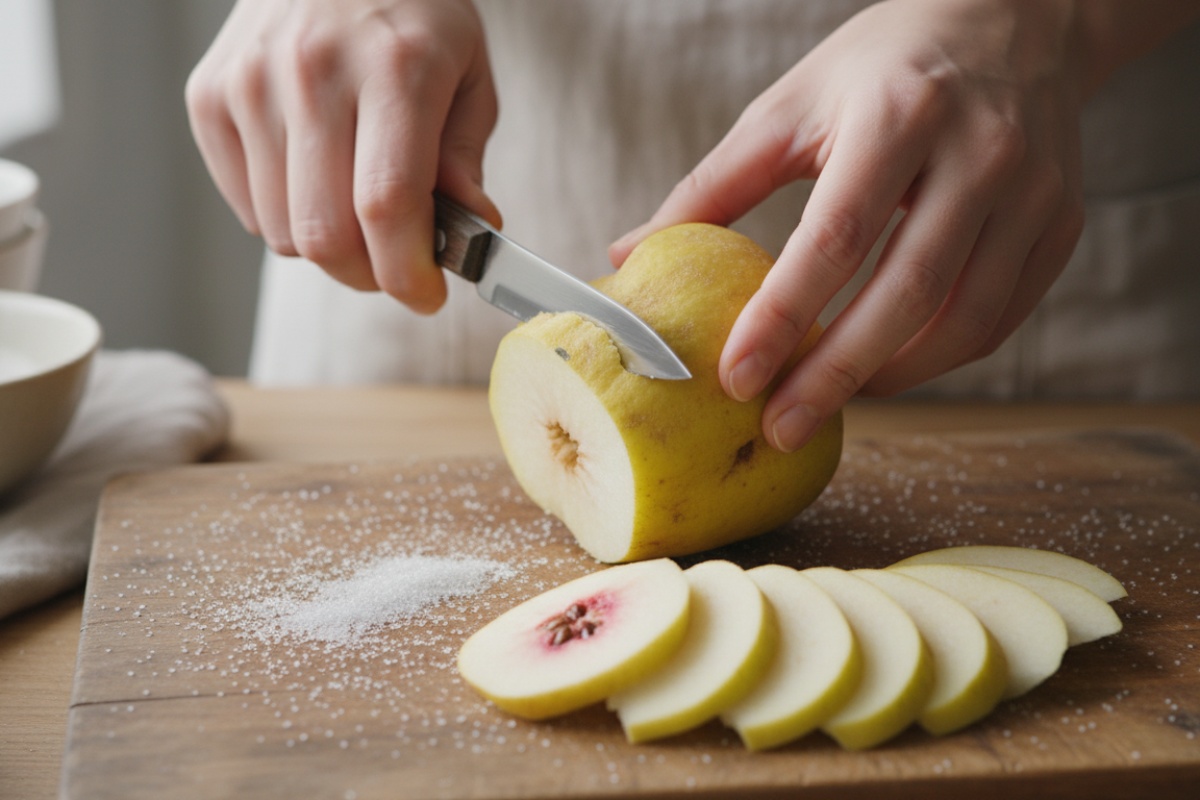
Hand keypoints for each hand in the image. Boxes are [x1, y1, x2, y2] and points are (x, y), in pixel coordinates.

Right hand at [186, 0, 497, 312]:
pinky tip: (314, 178)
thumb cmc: (411, 15)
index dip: (407, 272)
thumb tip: (469, 234)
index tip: (426, 295)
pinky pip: (247, 210)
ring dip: (328, 247)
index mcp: (394, 66)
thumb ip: (464, 160)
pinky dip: (285, 218)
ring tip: (355, 208)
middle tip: (394, 263)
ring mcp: (250, 82)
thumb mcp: (468, 76)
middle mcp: (312, 70)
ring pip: (282, 233)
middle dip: (369, 274)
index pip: (387, 205)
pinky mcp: (209, 96)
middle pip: (325, 234)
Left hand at [610, 0, 1089, 450]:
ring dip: (890, 376)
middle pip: (906, 293)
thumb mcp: (789, 107)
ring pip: (964, 320)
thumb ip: (712, 187)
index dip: (783, 317)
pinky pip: (1000, 317)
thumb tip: (629, 255)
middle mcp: (979, 153)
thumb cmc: (883, 68)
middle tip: (779, 427)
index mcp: (898, 116)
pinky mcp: (1061, 223)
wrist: (1014, 21)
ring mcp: (1033, 191)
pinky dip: (939, 357)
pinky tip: (888, 367)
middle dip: (836, 374)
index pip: (836, 238)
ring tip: (827, 401)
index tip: (735, 378)